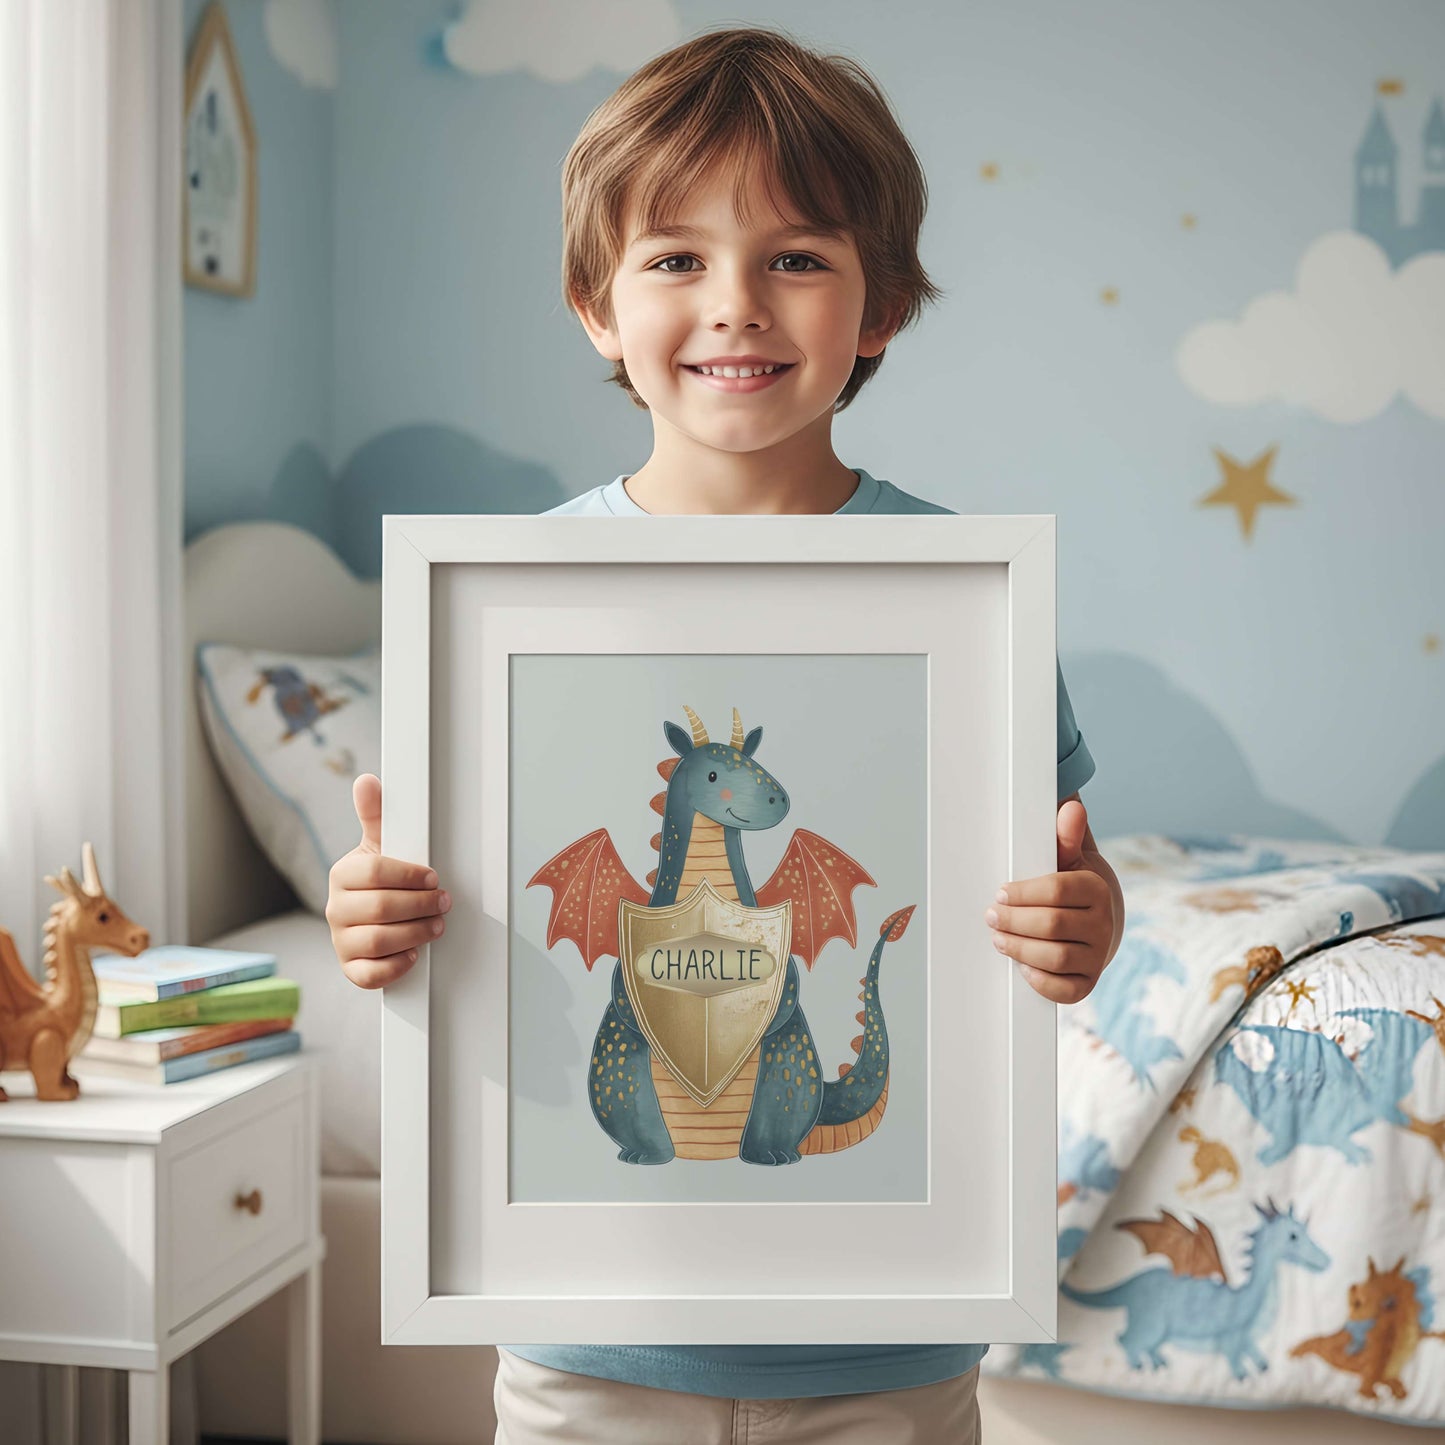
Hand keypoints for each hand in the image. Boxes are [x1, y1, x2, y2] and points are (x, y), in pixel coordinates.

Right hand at [325, 773, 449, 988]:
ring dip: (416, 933)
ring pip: (379, 941)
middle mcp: (336, 908)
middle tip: (444, 903)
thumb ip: (377, 815)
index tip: (434, 878)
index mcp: (342, 875)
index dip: (410, 876)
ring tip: (436, 926)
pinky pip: (370, 975)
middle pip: (381, 908)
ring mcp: (341, 940)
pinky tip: (413, 954)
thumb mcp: (381, 845)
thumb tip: (368, 781)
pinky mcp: (351, 968)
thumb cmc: (382, 878)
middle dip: (421, 905)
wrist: (373, 916)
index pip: (375, 873)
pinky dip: (396, 966)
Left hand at [984, 797, 1114, 1004]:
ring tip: (998, 939)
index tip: (1000, 892)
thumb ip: (1065, 837)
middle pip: (1051, 924)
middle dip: (1014, 921)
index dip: (1023, 893)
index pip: (1056, 890)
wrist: (1097, 921)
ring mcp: (1098, 955)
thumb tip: (1071, 808)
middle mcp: (1103, 923)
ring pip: (1054, 958)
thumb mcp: (1069, 858)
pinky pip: (1065, 991)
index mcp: (1097, 888)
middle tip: (990, 917)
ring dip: (1019, 949)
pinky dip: (1041, 982)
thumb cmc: (1071, 886)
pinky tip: (1022, 968)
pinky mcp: (1089, 982)